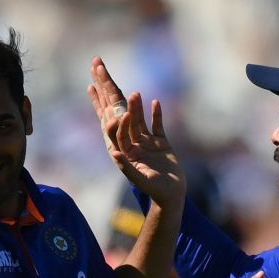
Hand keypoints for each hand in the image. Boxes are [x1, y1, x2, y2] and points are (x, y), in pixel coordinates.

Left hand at [87, 57, 183, 207]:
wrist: (172, 197)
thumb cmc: (155, 190)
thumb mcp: (140, 179)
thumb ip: (126, 166)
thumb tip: (113, 153)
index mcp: (125, 152)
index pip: (113, 130)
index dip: (110, 116)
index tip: (108, 102)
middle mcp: (133, 145)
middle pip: (123, 118)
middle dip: (113, 100)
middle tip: (106, 81)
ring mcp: (147, 143)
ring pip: (139, 120)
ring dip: (137, 107)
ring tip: (136, 93)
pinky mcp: (162, 144)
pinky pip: (157, 126)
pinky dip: (157, 115)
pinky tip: (155, 102)